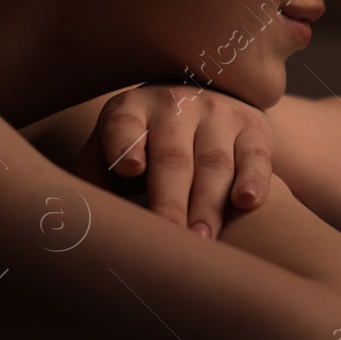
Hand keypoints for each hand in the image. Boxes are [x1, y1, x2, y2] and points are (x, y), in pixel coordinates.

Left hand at [70, 84, 273, 239]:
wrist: (207, 99)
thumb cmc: (146, 142)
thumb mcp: (112, 148)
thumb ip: (95, 177)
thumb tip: (84, 219)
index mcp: (131, 110)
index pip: (124, 124)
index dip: (125, 144)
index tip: (128, 168)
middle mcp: (175, 105)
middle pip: (172, 158)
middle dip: (170, 202)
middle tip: (171, 239)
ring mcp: (217, 114)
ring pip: (214, 163)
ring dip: (208, 204)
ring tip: (203, 240)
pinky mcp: (253, 128)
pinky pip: (255, 156)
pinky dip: (254, 180)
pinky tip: (248, 202)